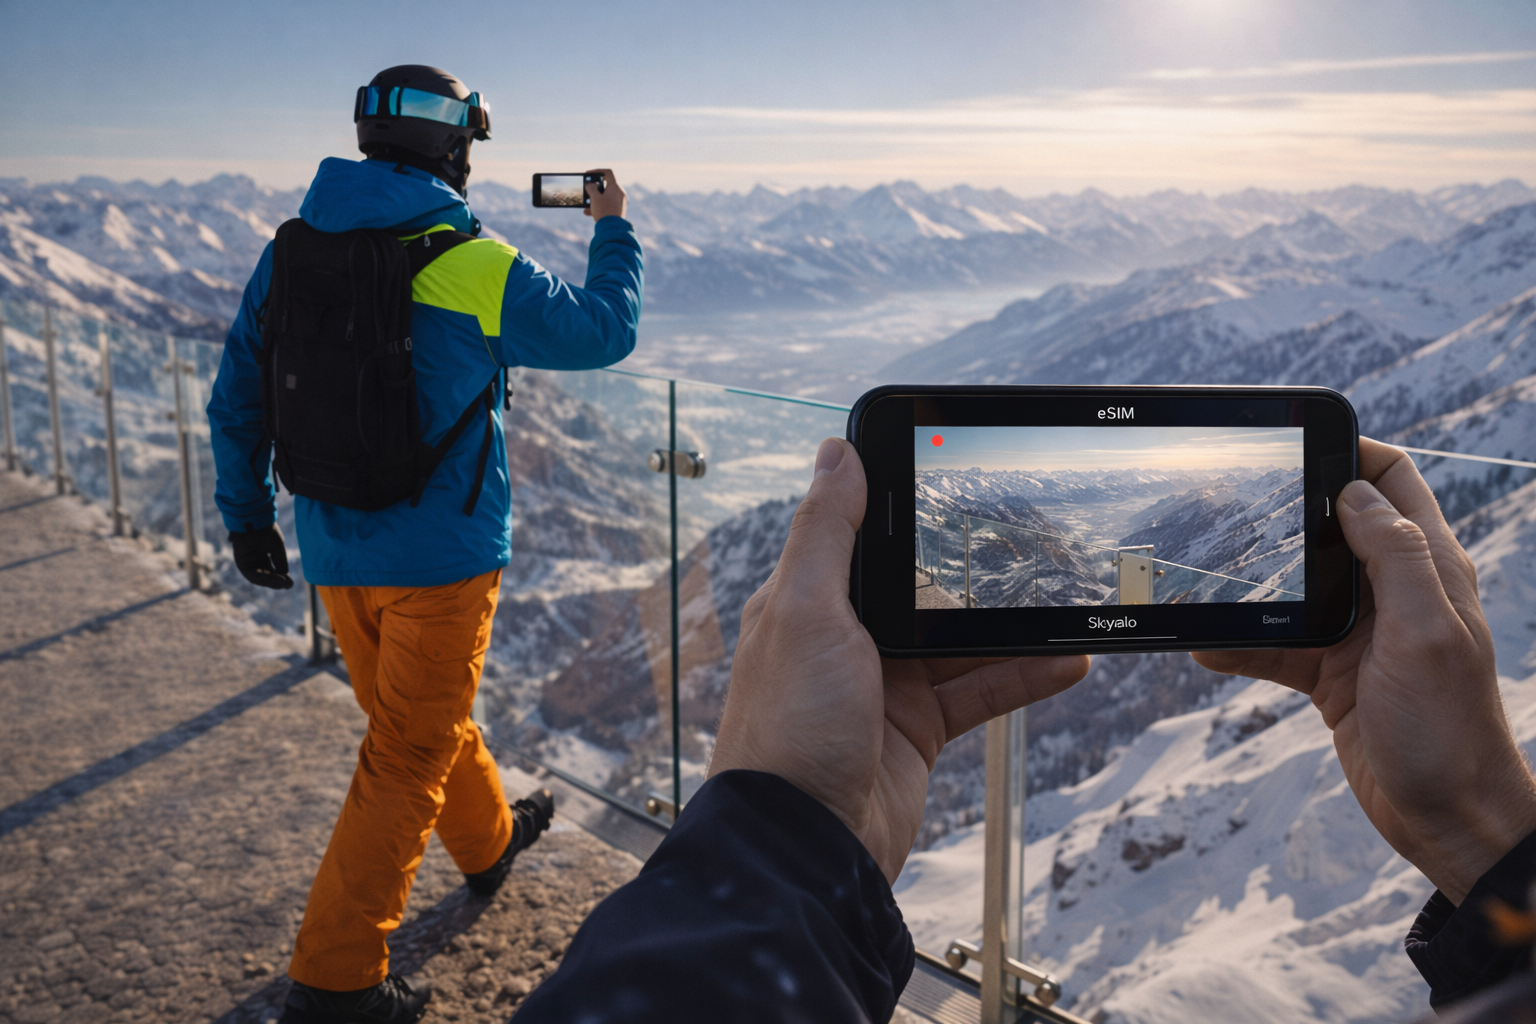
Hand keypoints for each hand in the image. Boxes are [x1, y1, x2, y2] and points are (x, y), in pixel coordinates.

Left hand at [229, 523, 293, 589]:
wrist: (255, 519)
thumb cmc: (266, 530)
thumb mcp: (277, 548)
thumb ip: (280, 562)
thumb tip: (284, 576)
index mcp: (261, 556)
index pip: (270, 572)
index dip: (280, 578)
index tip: (290, 583)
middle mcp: (253, 560)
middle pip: (264, 577)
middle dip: (276, 582)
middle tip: (288, 585)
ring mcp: (246, 562)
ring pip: (258, 578)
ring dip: (270, 581)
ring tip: (282, 582)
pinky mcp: (241, 562)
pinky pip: (252, 574)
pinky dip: (263, 577)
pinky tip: (274, 577)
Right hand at [584, 168, 626, 221]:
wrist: (612, 230)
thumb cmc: (604, 212)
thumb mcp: (594, 197)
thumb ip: (591, 187)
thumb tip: (590, 184)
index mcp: (616, 187)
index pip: (608, 173)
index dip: (597, 171)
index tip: (588, 174)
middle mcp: (620, 193)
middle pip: (606, 185)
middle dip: (594, 188)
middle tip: (586, 189)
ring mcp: (620, 202)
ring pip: (605, 196)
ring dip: (594, 199)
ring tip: (586, 204)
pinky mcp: (618, 210)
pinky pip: (607, 204)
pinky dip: (598, 206)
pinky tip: (588, 212)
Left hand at [709, 439, 1089, 882]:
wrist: (804, 846)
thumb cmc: (789, 727)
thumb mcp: (804, 610)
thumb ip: (826, 531)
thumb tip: (835, 452)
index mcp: (809, 601)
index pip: (865, 536)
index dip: (908, 507)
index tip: (960, 477)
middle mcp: (844, 638)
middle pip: (922, 587)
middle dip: (974, 568)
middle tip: (1036, 540)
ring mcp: (883, 686)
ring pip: (960, 640)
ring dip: (1011, 625)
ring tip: (1066, 600)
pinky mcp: (916, 731)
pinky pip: (979, 691)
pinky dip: (1023, 676)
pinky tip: (1067, 661)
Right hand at [1194, 437, 1535, 903]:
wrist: (1447, 820)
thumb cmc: (1449, 732)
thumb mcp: (1425, 634)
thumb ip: (1395, 558)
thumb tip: (1352, 493)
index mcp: (1428, 568)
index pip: (1393, 479)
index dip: (1349, 451)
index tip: (1293, 440)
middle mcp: (1394, 592)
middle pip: (1333, 523)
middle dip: (1284, 510)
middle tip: (1231, 501)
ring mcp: (1361, 633)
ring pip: (1295, 583)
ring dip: (1253, 583)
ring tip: (1206, 575)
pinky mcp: (1332, 674)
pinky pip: (1276, 645)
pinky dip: (1241, 644)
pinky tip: (1205, 648)